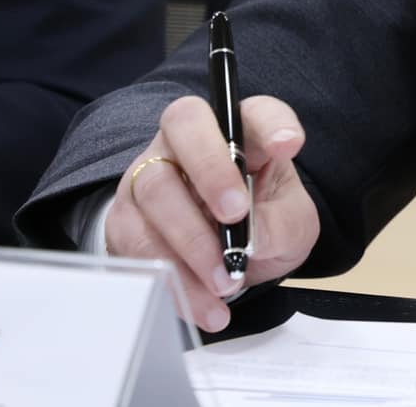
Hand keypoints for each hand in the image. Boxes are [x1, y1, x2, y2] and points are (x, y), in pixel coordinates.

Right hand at [105, 93, 319, 331]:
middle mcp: (188, 140)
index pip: (255, 111)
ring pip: (155, 189)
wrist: (222, 263)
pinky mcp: (125, 219)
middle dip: (211, 170)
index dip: (271, 122)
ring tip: (226, 281)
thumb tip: (253, 237)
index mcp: (241, 131)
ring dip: (192, 241)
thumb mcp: (289, 225)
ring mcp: (149, 173)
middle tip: (236, 214)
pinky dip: (173, 278)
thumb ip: (281, 225)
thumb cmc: (260, 226)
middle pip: (185, 126)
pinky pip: (136, 242)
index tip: (289, 145)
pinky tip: (203, 304)